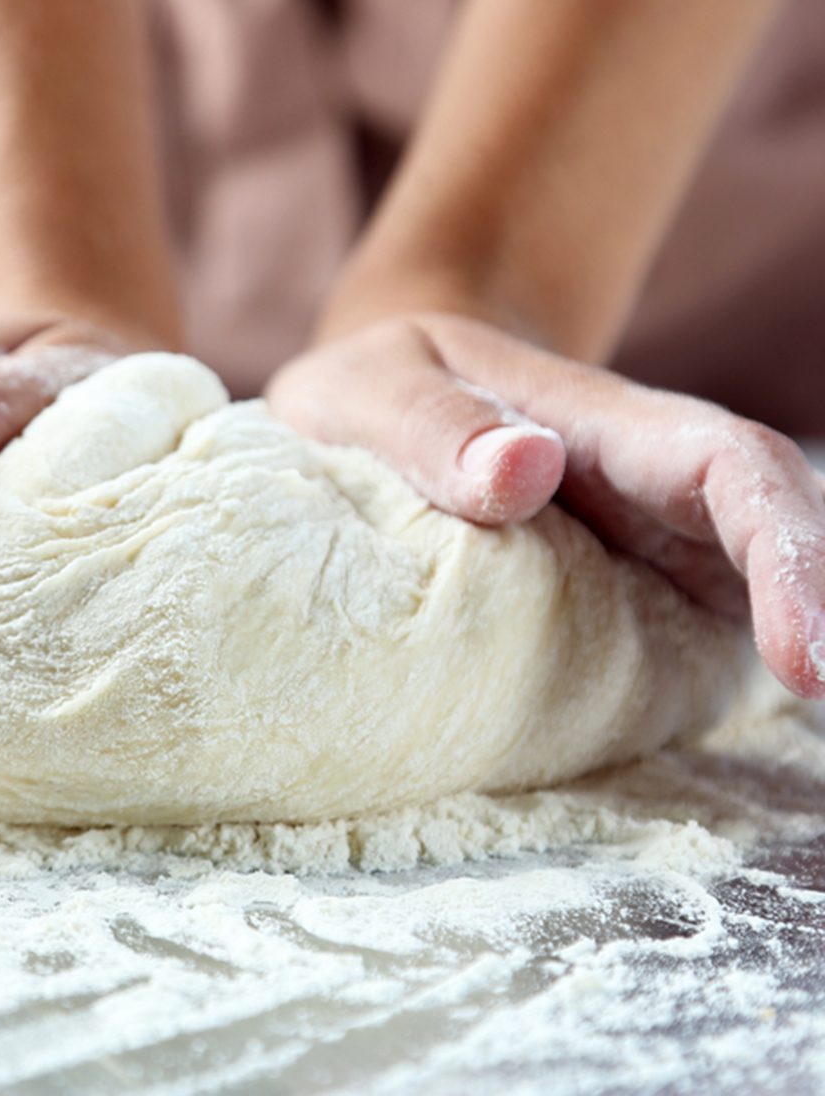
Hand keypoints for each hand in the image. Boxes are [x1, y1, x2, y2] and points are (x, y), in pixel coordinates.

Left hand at [268, 313, 824, 699]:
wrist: (380, 411)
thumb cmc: (378, 395)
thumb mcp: (375, 392)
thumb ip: (434, 428)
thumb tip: (524, 469)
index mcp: (596, 425)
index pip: (729, 469)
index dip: (789, 555)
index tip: (807, 661)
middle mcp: (644, 488)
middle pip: (772, 536)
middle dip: (818, 615)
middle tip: (824, 707)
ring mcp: (641, 547)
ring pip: (744, 597)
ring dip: (790, 654)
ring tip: (805, 762)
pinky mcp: (621, 597)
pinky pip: (684, 641)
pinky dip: (714, 684)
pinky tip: (731, 731)